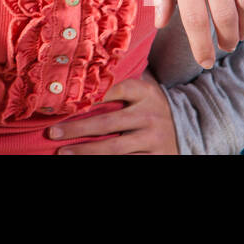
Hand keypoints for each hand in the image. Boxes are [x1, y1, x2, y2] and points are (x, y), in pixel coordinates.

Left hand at [49, 72, 177, 153]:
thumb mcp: (142, 91)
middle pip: (107, 123)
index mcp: (144, 92)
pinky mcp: (157, 157)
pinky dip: (106, 162)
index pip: (114, 90)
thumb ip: (118, 86)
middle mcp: (149, 115)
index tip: (64, 102)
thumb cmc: (152, 105)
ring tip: (63, 152)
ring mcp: (153, 138)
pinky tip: (86, 161)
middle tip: (53, 132)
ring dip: (86, 151)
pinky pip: (127, 161)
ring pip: (114, 148)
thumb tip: (79, 81)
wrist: (190, 126)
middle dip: (77, 129)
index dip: (89, 96)